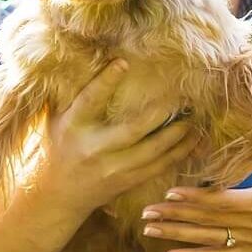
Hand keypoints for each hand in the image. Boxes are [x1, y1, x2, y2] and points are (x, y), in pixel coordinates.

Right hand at [32, 60, 196, 216]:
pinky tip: (194, 140)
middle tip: (182, 97)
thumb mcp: (57, 118)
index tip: (123, 62)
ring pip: (153, 151)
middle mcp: (94, 149)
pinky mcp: (127, 181)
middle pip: (132, 130)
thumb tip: (87, 56)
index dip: (105, 81)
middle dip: (160, 113)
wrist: (58, 195)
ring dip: (178, 134)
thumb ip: (72, 93)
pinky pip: (159, 167)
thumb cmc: (59, 145)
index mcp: (73, 127)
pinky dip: (179, 153)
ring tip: (195, 117)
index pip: (90, 101)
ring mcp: (113, 168)